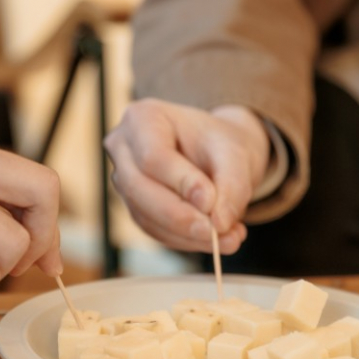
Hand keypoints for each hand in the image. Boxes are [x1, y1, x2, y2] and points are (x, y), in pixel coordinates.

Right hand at [104, 99, 269, 252]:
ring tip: (230, 238)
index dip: (181, 183)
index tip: (212, 202)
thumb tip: (219, 224)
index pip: (152, 157)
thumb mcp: (235, 154)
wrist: (218, 153)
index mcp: (142, 118)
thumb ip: (231, 185)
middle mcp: (123, 148)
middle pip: (139, 189)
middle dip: (181, 216)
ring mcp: (125, 181)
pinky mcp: (136, 208)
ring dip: (188, 234)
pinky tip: (217, 240)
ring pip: (145, 216)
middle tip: (219, 232)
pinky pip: (155, 231)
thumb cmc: (221, 143)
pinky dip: (186, 240)